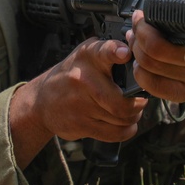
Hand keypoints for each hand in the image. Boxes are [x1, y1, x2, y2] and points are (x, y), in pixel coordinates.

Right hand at [10, 36, 147, 167]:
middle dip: (139, 104)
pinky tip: (126, 124)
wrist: (42, 100)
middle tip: (142, 101)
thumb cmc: (73, 75)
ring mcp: (81, 104)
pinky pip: (115, 133)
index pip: (104, 51)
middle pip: (123, 101)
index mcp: (88, 56)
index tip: (125, 54)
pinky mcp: (80, 125)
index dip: (115, 51)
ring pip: (122, 118)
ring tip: (131, 111)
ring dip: (133, 117)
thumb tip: (138, 51)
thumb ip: (110, 51)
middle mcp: (84, 79)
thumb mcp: (86, 55)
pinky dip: (127, 130)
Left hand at [127, 8, 184, 104]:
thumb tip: (146, 12)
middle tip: (137, 27)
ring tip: (137, 42)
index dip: (145, 27)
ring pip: (150, 69)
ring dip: (137, 53)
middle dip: (138, 37)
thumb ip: (182, 14)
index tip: (140, 16)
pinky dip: (141, 73)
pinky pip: (153, 87)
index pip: (168, 36)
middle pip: (154, 53)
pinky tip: (141, 63)